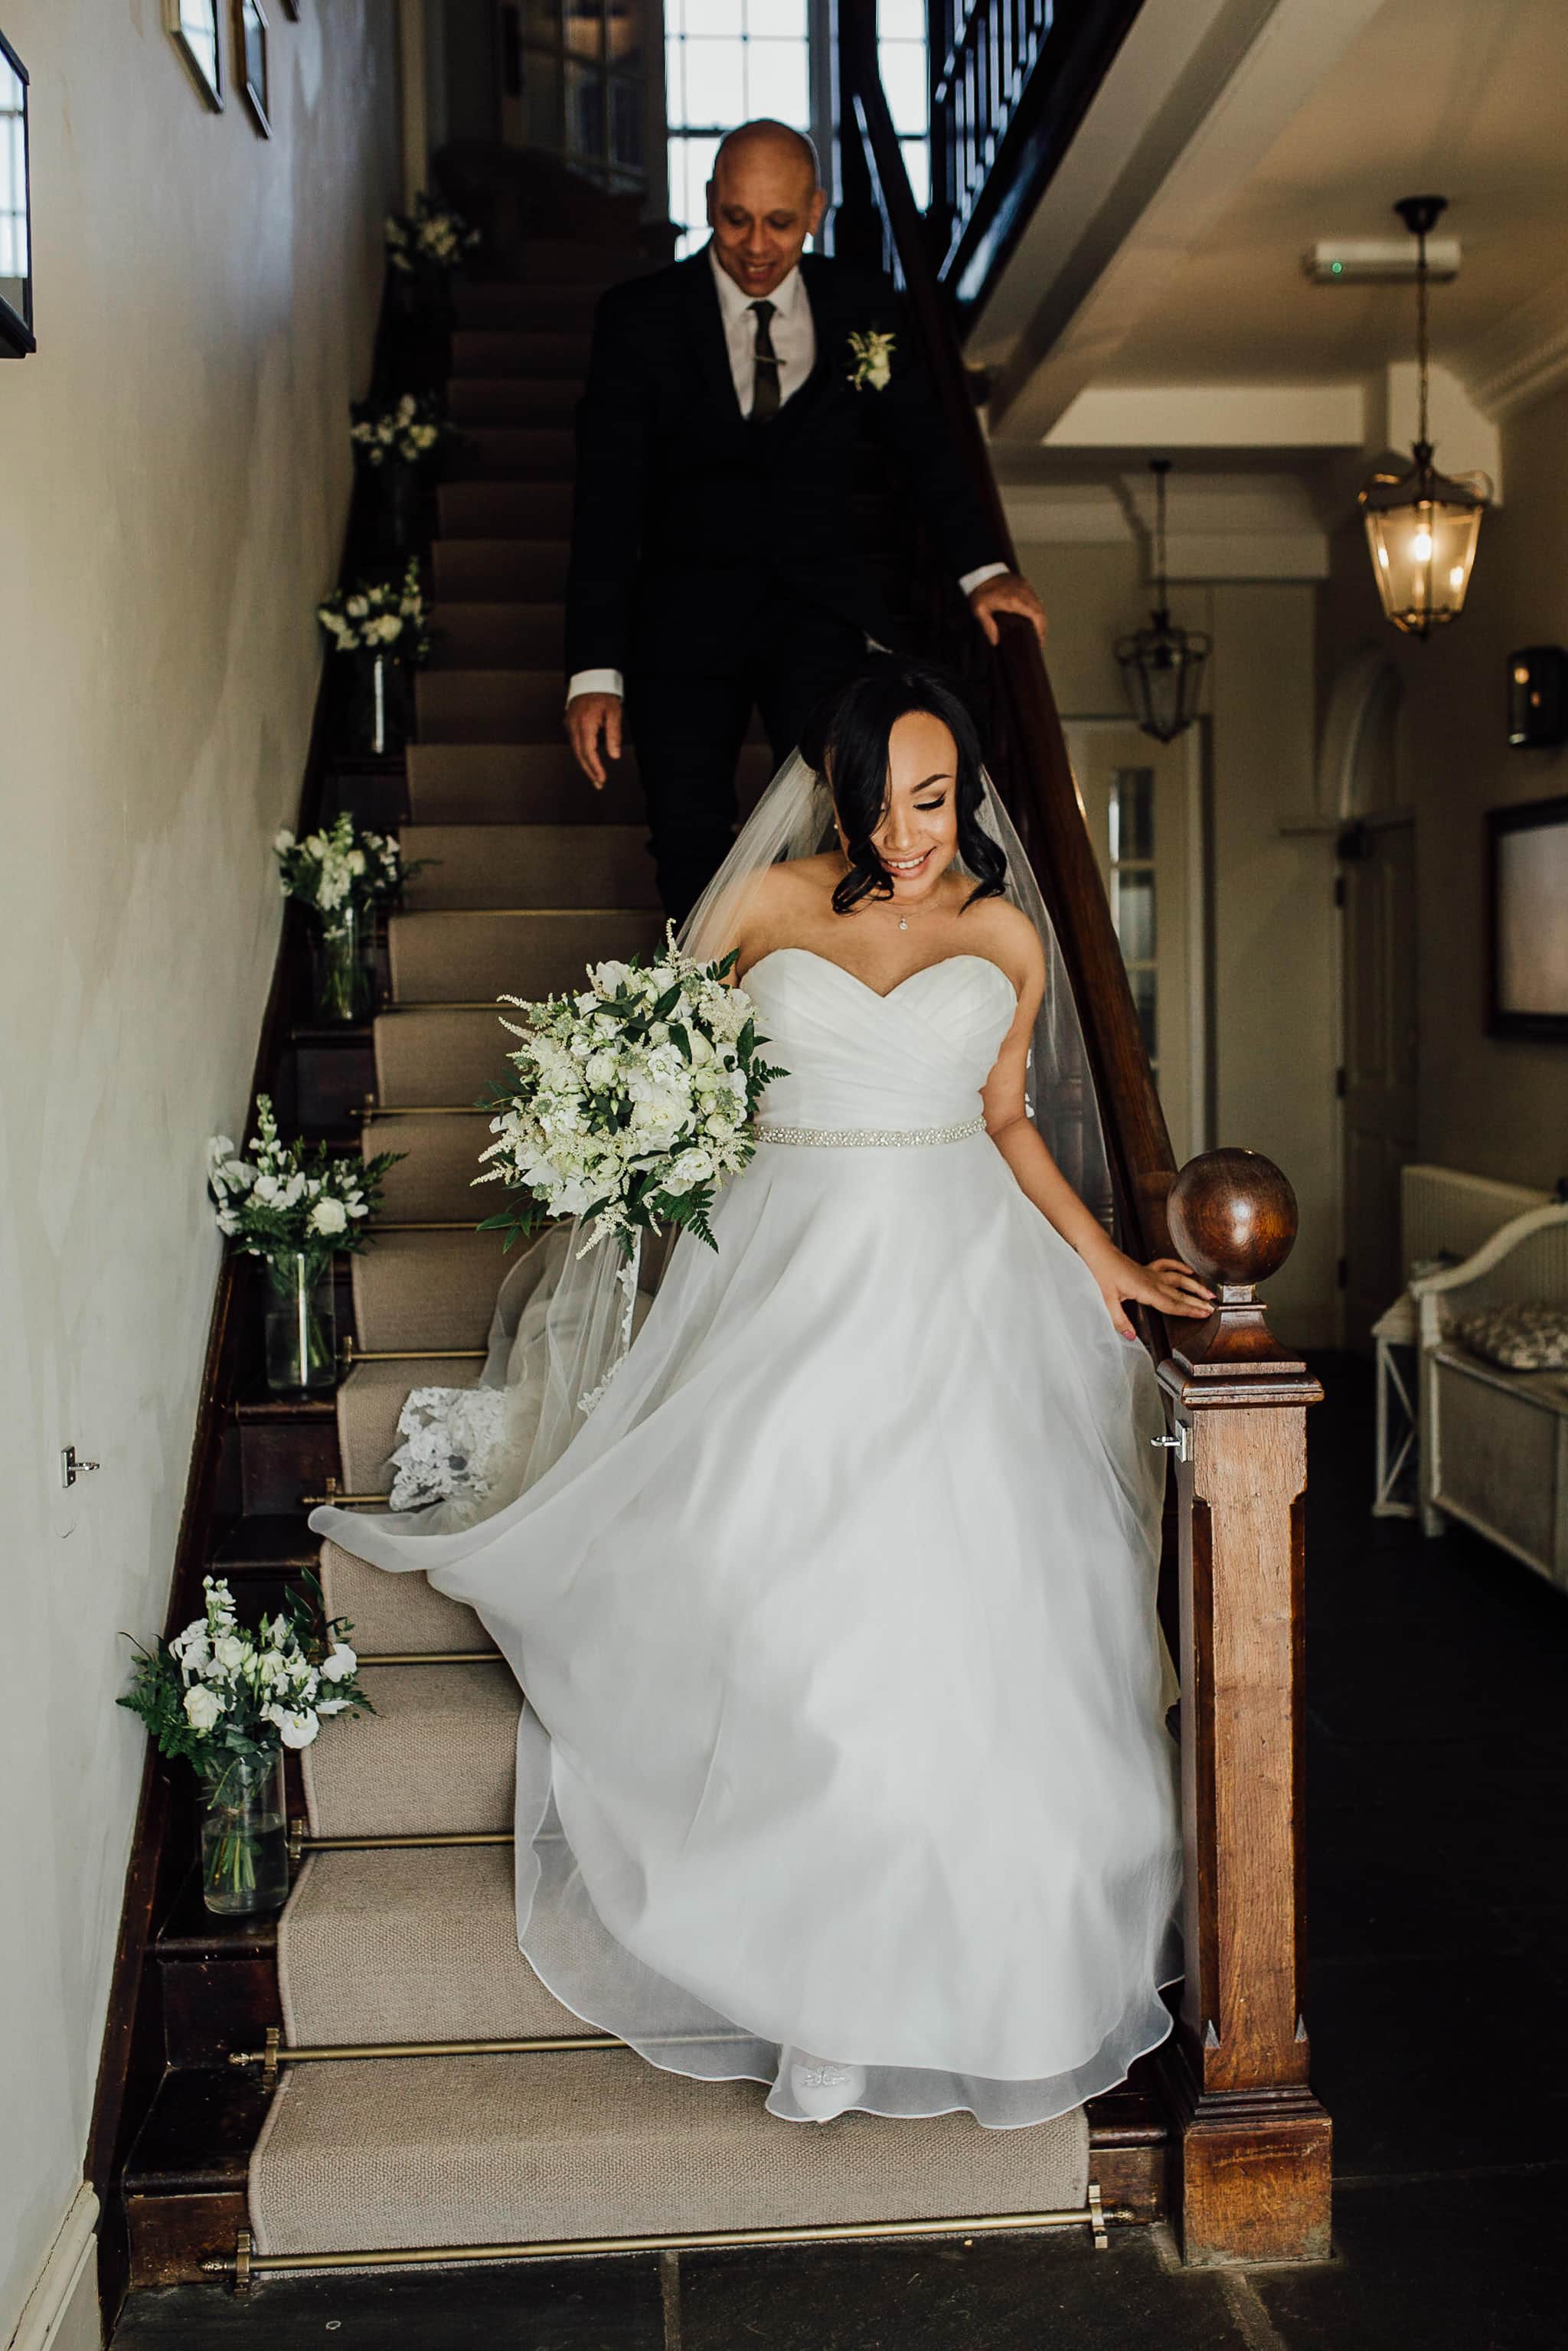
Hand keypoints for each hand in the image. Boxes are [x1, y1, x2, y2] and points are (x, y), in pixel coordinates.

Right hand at [565, 691, 622, 788]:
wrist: (590, 678)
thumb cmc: (604, 694)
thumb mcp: (614, 713)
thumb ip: (614, 734)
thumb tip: (614, 756)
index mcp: (585, 725)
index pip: (589, 753)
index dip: (595, 768)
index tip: (602, 780)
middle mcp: (574, 727)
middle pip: (580, 755)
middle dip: (589, 771)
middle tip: (598, 784)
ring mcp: (569, 725)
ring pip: (575, 750)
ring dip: (585, 764)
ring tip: (595, 776)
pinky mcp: (569, 723)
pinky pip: (574, 742)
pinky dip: (581, 754)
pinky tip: (588, 760)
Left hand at [968, 571, 1046, 648]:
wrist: (980, 572)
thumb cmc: (979, 592)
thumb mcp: (979, 610)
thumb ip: (988, 627)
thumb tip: (995, 642)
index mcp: (1014, 600)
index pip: (1036, 615)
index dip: (1041, 629)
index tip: (1040, 640)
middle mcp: (1023, 592)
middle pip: (1040, 611)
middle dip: (1042, 626)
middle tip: (1040, 639)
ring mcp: (1024, 586)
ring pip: (1039, 604)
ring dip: (1041, 617)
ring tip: (1038, 630)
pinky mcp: (1023, 583)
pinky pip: (1035, 597)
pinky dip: (1037, 608)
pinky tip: (1033, 616)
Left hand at [1090, 1249, 1214, 1340]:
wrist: (1100, 1254)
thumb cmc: (1103, 1275)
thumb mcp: (1108, 1301)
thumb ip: (1120, 1320)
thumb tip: (1130, 1337)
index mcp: (1146, 1291)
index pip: (1172, 1304)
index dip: (1189, 1311)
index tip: (1203, 1314)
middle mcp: (1153, 1281)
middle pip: (1180, 1295)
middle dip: (1197, 1303)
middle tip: (1213, 1309)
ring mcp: (1152, 1273)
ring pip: (1179, 1279)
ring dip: (1195, 1286)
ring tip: (1209, 1293)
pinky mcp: (1148, 1268)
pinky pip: (1168, 1265)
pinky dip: (1180, 1267)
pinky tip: (1190, 1271)